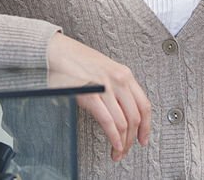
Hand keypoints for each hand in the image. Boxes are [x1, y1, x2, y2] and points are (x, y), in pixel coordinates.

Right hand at [47, 33, 150, 161]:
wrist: (56, 51)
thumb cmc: (76, 61)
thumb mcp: (104, 70)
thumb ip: (116, 87)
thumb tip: (123, 113)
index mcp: (124, 74)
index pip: (144, 105)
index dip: (146, 126)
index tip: (143, 139)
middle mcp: (119, 80)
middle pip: (135, 117)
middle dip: (132, 139)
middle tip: (126, 150)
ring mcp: (106, 87)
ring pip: (123, 123)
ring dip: (122, 143)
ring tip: (117, 152)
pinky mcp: (92, 95)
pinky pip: (109, 122)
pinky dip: (114, 138)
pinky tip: (113, 146)